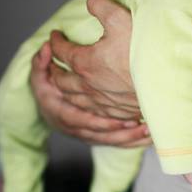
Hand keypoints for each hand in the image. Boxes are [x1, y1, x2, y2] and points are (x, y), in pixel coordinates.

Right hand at [30, 42, 149, 146]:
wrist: (49, 104)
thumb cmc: (47, 87)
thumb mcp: (40, 75)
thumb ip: (41, 63)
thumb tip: (46, 48)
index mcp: (61, 114)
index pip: (80, 120)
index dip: (100, 122)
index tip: (120, 120)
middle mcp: (76, 129)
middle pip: (100, 135)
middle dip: (122, 133)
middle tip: (142, 126)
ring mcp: (88, 134)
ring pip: (111, 141)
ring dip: (131, 137)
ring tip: (149, 130)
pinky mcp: (99, 137)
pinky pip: (118, 143)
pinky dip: (134, 141)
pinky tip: (150, 137)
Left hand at [49, 0, 140, 120]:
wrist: (166, 81)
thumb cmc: (143, 51)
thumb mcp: (120, 19)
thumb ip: (101, 6)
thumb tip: (91, 0)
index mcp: (85, 63)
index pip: (61, 50)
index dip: (55, 40)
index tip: (55, 35)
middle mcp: (88, 86)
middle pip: (61, 79)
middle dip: (53, 69)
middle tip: (52, 62)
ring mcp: (102, 102)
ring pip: (73, 98)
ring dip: (64, 89)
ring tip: (64, 83)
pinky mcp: (116, 112)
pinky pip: (92, 111)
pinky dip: (83, 105)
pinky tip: (88, 103)